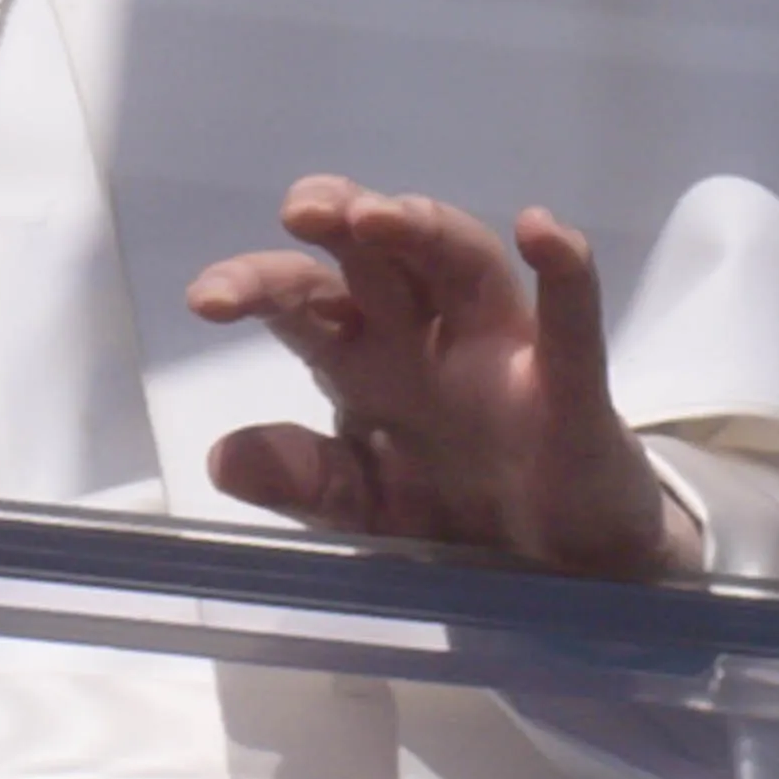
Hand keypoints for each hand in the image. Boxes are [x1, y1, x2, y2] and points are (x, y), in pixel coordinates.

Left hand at [181, 176, 698, 578]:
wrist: (560, 568)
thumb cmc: (455, 510)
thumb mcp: (362, 506)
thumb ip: (304, 479)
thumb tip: (224, 457)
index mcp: (367, 358)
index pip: (306, 302)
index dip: (259, 287)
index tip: (207, 299)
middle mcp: (428, 335)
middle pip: (378, 258)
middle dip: (340, 222)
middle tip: (303, 210)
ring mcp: (502, 349)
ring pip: (463, 264)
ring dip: (426, 231)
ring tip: (381, 216)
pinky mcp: (571, 386)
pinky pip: (570, 324)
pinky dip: (564, 273)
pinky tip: (542, 230)